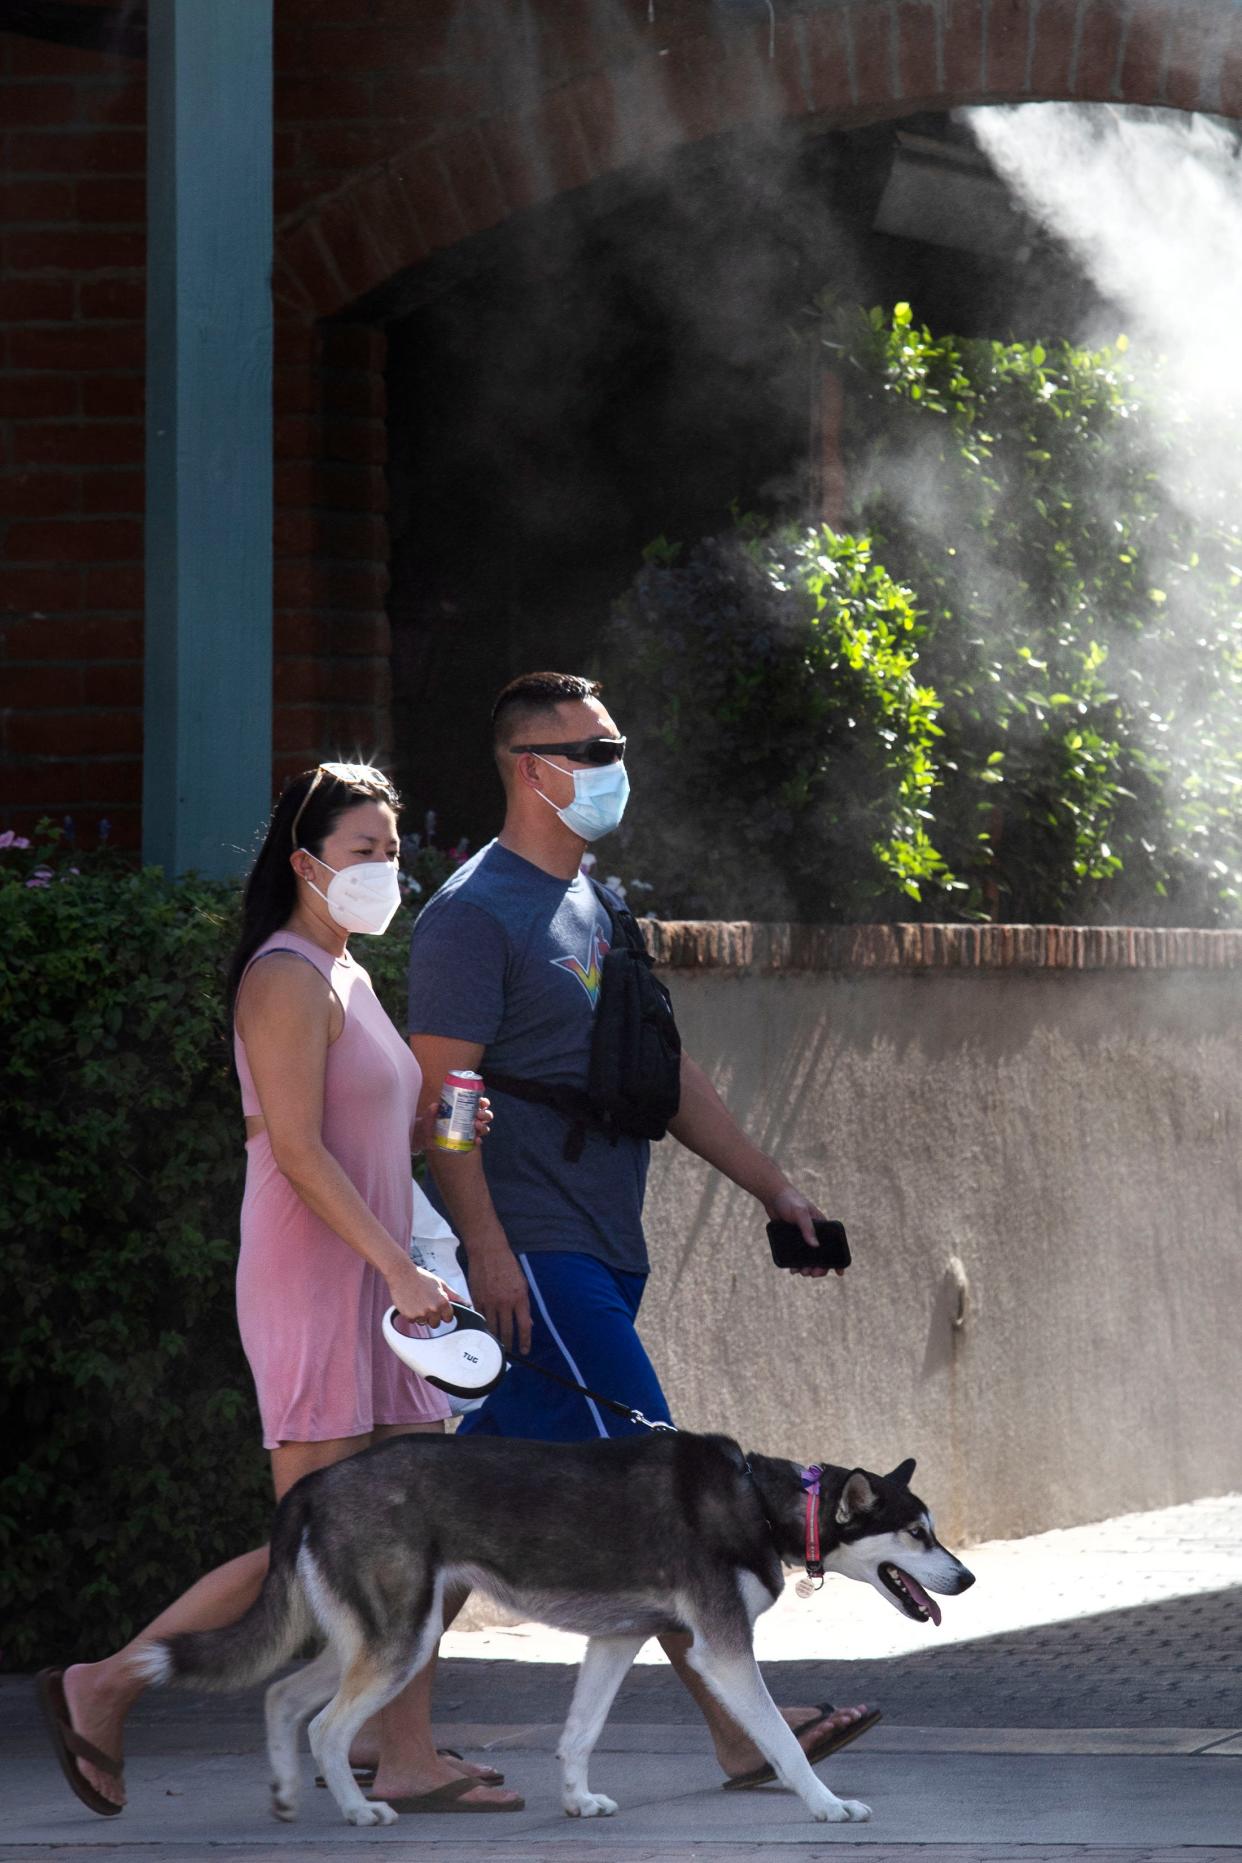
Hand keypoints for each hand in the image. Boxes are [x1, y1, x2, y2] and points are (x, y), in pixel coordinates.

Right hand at [389, 1259, 456, 1325]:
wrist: (401, 1274)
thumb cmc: (422, 1277)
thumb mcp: (441, 1284)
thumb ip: (455, 1296)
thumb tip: (468, 1304)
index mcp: (443, 1302)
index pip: (448, 1318)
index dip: (444, 1312)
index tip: (439, 1307)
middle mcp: (432, 1310)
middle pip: (436, 1324)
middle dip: (433, 1316)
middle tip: (426, 1303)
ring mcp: (420, 1314)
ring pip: (424, 1322)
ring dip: (422, 1315)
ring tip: (418, 1301)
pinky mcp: (409, 1316)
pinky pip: (413, 1321)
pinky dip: (412, 1314)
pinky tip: (410, 1303)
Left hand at [411, 1096, 492, 1154]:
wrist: (427, 1137)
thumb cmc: (431, 1122)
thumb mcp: (430, 1116)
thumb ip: (431, 1112)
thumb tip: (435, 1106)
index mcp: (465, 1109)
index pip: (479, 1103)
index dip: (484, 1102)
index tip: (482, 1102)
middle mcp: (471, 1119)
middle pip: (485, 1115)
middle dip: (485, 1115)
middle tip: (478, 1115)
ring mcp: (471, 1131)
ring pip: (484, 1127)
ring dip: (483, 1127)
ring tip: (477, 1126)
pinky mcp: (468, 1141)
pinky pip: (477, 1141)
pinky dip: (478, 1140)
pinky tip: (476, 1140)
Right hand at [465, 1238, 531, 1355]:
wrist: (488, 1251)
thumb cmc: (508, 1265)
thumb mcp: (523, 1283)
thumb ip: (525, 1304)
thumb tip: (529, 1322)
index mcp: (519, 1298)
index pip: (524, 1326)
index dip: (525, 1341)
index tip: (525, 1350)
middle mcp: (505, 1302)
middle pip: (507, 1331)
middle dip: (509, 1344)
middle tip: (509, 1352)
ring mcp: (489, 1302)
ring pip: (492, 1327)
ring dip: (495, 1338)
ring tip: (496, 1345)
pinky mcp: (477, 1299)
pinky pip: (480, 1318)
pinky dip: (482, 1326)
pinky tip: (485, 1331)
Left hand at [764, 1183, 840, 1278]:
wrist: (773, 1196)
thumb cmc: (790, 1201)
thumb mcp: (800, 1213)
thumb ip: (807, 1228)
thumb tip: (815, 1246)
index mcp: (823, 1227)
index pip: (834, 1245)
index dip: (838, 1259)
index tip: (839, 1272)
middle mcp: (815, 1234)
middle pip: (822, 1256)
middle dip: (819, 1268)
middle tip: (811, 1274)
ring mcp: (803, 1238)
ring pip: (809, 1258)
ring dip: (807, 1268)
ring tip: (801, 1272)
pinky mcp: (792, 1240)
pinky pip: (796, 1256)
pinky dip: (796, 1264)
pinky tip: (792, 1269)